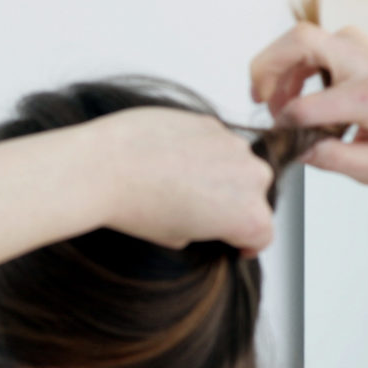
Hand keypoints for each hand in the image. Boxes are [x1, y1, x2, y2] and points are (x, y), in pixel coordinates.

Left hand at [97, 107, 276, 257]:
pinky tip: (171, 160)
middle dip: (234, 205)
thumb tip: (204, 217)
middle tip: (203, 214)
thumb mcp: (176, 236)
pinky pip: (214, 142)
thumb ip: (205, 228)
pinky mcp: (209, 122)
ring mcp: (232, 144)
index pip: (261, 235)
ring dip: (220, 174)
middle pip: (254, 196)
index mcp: (249, 216)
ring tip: (182, 184)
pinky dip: (201, 151)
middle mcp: (251, 177)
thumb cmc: (137, 207)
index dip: (246, 245)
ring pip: (236, 164)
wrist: (106, 165)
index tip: (236, 246)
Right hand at [247, 23, 367, 184]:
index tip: (281, 136)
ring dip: (278, 68)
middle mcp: (366, 64)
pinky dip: (292, 64)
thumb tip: (296, 146)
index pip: (308, 104)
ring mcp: (360, 46)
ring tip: (277, 102)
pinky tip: (294, 91)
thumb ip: (333, 160)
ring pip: (300, 37)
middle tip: (259, 98)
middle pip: (301, 41)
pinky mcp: (354, 41)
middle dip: (267, 68)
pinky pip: (310, 41)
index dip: (284, 122)